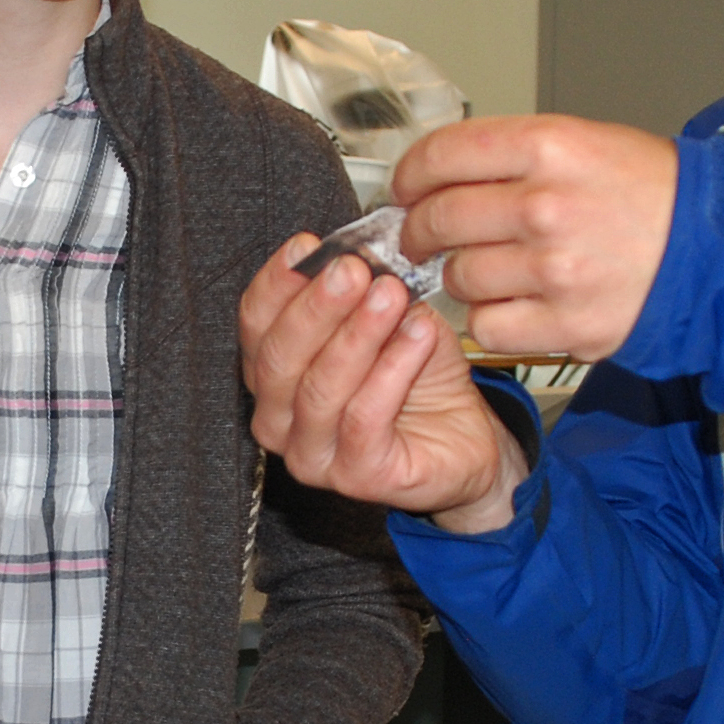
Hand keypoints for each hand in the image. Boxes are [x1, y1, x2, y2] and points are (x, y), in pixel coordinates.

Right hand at [240, 237, 528, 532]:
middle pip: (278, 359)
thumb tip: (357, 253)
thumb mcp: (389, 318)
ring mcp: (312, 457)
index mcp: (274, 376)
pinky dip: (393, 370)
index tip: (308, 245)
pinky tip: (418, 333)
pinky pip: (365, 418)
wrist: (467, 438)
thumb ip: (364, 290)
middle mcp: (279, 420)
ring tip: (392, 294)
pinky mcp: (356, 478)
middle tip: (353, 270)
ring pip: (319, 390)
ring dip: (357, 335)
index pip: (256, 326)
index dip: (277, 283)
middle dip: (316, 307)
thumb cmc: (420, 378)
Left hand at [396, 115, 677, 361]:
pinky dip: (492, 320)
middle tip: (421, 238)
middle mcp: (546, 205)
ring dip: (462, 278)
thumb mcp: (585, 142)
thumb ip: (511, 156)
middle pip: (439, 219)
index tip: (405, 189)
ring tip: (490, 270)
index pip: (442, 155)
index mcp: (549, 147)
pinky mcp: (565, 323)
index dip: (410, 175)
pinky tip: (516, 304)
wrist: (715, 249)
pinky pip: (488, 326)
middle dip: (418, 232)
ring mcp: (554, 269)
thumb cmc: (652, 195)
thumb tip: (437, 176)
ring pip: (460, 278)